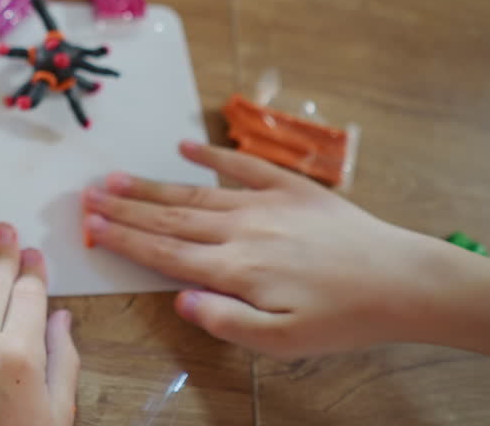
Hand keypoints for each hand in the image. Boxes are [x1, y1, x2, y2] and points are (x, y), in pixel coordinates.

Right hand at [82, 141, 441, 358]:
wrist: (402, 280)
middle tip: (87, 196)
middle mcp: (242, 230)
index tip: (90, 226)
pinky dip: (212, 155)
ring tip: (116, 177)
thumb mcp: (284, 341)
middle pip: (170, 218)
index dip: (124, 239)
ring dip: (153, 186)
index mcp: (235, 269)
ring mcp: (266, 204)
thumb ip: (227, 321)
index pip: (165, 252)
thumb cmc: (344, 318)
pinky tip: (185, 147)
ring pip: (195, 193)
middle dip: (125, 208)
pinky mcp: (293, 188)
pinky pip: (243, 165)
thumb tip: (180, 299)